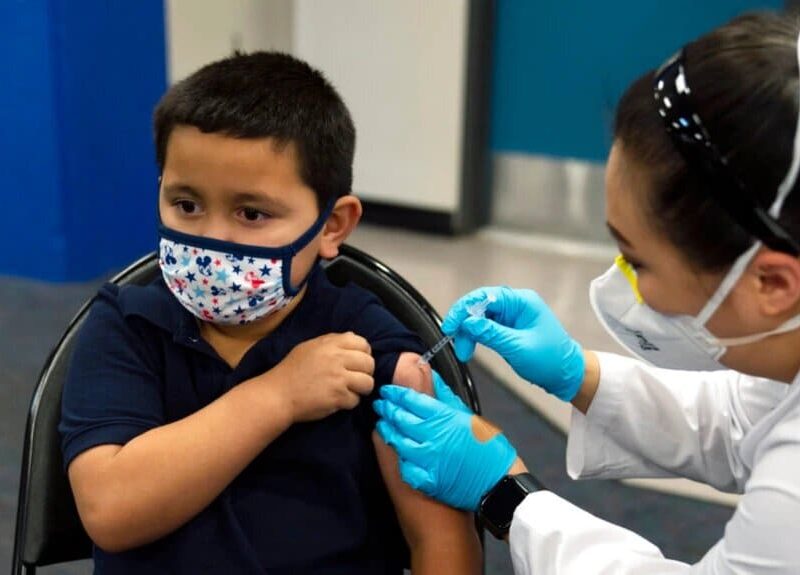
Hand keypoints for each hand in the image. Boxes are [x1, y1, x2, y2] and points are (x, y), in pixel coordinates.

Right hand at [271, 332, 374, 421]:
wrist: (278, 394)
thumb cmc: (292, 370)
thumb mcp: (310, 347)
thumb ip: (332, 341)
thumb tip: (354, 336)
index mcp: (330, 344)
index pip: (362, 343)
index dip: (364, 353)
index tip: (357, 362)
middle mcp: (337, 358)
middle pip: (369, 363)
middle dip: (366, 372)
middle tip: (356, 378)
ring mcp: (338, 378)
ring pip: (368, 383)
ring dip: (361, 389)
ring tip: (350, 391)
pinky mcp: (338, 397)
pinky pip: (356, 400)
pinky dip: (349, 403)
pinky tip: (338, 401)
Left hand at [374, 372, 516, 510]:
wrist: (499, 483)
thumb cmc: (490, 449)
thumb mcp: (469, 416)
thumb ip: (445, 396)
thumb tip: (430, 374)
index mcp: (444, 417)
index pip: (411, 400)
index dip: (395, 394)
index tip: (388, 391)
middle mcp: (433, 436)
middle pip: (400, 418)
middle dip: (387, 409)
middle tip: (381, 405)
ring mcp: (428, 459)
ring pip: (398, 441)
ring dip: (388, 431)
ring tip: (384, 425)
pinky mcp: (428, 480)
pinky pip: (405, 467)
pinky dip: (399, 458)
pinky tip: (397, 451)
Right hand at [441, 286, 584, 400]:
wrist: (566, 375)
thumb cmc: (551, 360)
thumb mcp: (517, 347)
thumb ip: (490, 333)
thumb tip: (467, 323)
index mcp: (522, 302)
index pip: (484, 296)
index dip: (464, 309)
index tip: (451, 325)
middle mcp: (515, 305)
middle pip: (479, 305)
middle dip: (464, 323)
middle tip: (455, 342)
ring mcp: (511, 316)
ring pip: (479, 318)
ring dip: (468, 333)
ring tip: (464, 351)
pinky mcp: (508, 328)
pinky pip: (485, 327)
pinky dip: (474, 337)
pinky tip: (469, 347)